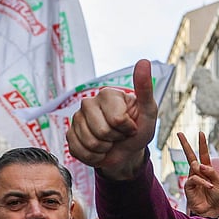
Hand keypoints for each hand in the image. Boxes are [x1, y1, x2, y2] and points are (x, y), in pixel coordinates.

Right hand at [69, 59, 157, 175]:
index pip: (117, 120)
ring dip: (105, 149)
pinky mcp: (69, 135)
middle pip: (102, 132)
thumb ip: (145, 87)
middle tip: (119, 135)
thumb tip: (143, 61)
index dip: (127, 129)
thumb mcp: (148, 111)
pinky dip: (94, 157)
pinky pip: (79, 152)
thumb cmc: (139, 129)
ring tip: (110, 142)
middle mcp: (88, 102)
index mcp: (107, 94)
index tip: (131, 126)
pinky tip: (100, 150)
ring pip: (91, 143)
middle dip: (115, 139)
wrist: (127, 151)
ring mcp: (77, 118)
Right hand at [178, 131, 218, 218]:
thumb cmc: (214, 197)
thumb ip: (212, 172)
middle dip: (185, 144)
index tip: (201, 132)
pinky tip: (209, 186)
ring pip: (194, 166)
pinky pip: (194, 178)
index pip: (203, 154)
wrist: (210, 210)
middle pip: (190, 155)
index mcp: (206, 169)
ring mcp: (192, 178)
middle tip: (179, 133)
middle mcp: (197, 172)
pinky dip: (203, 181)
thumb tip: (200, 165)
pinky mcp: (188, 186)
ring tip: (210, 184)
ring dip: (203, 172)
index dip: (202, 143)